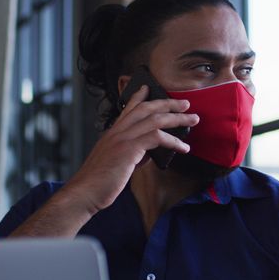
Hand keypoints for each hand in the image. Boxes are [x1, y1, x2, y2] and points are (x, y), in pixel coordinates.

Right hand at [63, 85, 199, 213]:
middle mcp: (117, 131)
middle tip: (185, 103)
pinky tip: (183, 148)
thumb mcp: (117, 164)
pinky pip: (156, 138)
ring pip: (154, 119)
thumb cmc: (99, 183)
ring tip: (192, 119)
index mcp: (112, 133)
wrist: (85, 192)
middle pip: (146, 108)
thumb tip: (148, 154)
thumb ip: (133, 155)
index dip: (138, 96)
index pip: (127, 108)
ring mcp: (122, 138)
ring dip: (177, 118)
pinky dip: (173, 141)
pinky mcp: (129, 149)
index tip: (148, 87)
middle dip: (168, 103)